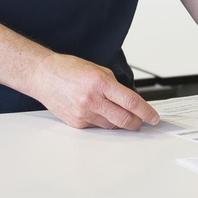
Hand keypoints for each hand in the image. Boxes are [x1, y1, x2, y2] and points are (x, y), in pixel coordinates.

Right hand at [30, 52, 158, 130]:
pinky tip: (100, 113)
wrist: (44, 76)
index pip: (131, 102)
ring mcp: (83, 113)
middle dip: (137, 122)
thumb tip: (129, 102)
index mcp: (100, 83)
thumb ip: (115, 86)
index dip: (146, 112)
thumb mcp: (98, 70)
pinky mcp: (76, 123)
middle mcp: (92, 100)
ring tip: (120, 114)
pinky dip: (103, 122)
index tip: (153, 117)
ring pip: (112, 126)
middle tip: (142, 121)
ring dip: (120, 122)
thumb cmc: (68, 70)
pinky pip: (97, 127)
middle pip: (124, 119)